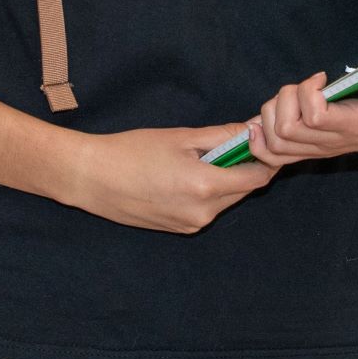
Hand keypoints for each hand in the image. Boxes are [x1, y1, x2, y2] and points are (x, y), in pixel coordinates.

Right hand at [58, 124, 275, 233]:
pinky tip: (183, 176)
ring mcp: (190, 225)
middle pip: (243, 190)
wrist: (91, 178)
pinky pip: (206, 209)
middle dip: (243, 167)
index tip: (263, 141)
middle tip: (230, 143)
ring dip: (224, 180)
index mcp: (205, 187)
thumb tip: (254, 129)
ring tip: (199, 158)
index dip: (266, 159)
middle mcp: (202, 213)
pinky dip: (207, 192)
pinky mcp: (179, 230)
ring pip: (225, 200)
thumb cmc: (133, 151)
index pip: (257, 178)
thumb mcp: (182, 137)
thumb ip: (223, 136)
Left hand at [245, 70, 357, 167]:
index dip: (308, 92)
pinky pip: (272, 155)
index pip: (316, 118)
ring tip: (292, 96)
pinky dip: (260, 136)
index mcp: (356, 125)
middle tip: (303, 85)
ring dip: (271, 113)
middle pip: (287, 130)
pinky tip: (268, 116)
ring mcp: (320, 150)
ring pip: (275, 143)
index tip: (321, 76)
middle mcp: (333, 142)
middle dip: (286, 98)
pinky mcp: (310, 150)